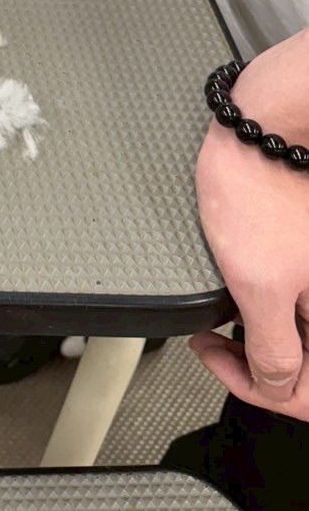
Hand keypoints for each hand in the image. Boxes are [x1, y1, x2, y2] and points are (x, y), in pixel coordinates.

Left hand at [192, 31, 308, 419]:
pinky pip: (300, 303)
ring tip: (225, 324)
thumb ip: (271, 346)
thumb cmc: (257, 185)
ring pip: (303, 335)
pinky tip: (243, 296)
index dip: (262, 390)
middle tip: (217, 347)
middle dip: (263, 369)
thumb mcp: (256, 281)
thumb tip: (276, 385)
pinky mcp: (308, 255)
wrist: (261, 123)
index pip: (308, 392)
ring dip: (264, 339)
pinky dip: (271, 310)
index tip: (219, 362)